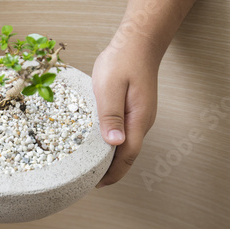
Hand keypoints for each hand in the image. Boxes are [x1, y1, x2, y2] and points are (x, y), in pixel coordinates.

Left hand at [92, 42, 159, 187]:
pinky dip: (111, 146)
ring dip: (110, 160)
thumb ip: (111, 115)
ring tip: (89, 168)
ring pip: (126, 146)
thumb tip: (114, 143)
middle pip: (128, 156)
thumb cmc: (123, 61)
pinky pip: (124, 134)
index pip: (127, 157)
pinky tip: (97, 145)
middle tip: (88, 181)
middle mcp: (142, 123)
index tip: (96, 185)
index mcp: (138, 120)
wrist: (138, 42)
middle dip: (110, 172)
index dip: (112, 174)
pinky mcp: (134, 112)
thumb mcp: (110, 86)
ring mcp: (139, 118)